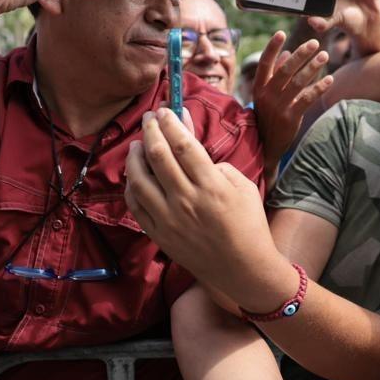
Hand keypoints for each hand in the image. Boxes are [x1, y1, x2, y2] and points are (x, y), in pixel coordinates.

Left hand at [124, 106, 284, 307]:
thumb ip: (216, 164)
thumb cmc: (248, 225)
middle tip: (150, 118)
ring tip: (138, 143)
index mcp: (211, 187)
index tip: (166, 110)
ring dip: (135, 155)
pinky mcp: (158, 234)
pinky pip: (135, 204)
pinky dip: (131, 185)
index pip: (183, 146)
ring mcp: (168, 219)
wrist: (242, 269)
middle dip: (151, 130)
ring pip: (139, 179)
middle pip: (158, 156)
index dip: (171, 123)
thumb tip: (190, 144)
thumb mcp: (243, 187)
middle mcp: (186, 201)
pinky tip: (135, 175)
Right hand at [252, 32, 333, 179]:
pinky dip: (319, 88)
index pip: (265, 63)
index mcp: (259, 88)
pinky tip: (330, 79)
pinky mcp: (290, 118)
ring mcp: (278, 107)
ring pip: (298, 83)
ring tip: (325, 55)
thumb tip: (288, 52)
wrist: (266, 146)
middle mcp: (267, 95)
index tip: (281, 33)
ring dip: (313, 67)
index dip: (272, 48)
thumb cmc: (268, 116)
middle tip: (315, 42)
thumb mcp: (266, 96)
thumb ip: (276, 74)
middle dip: (301, 54)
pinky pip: (307, 99)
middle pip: (285, 70)